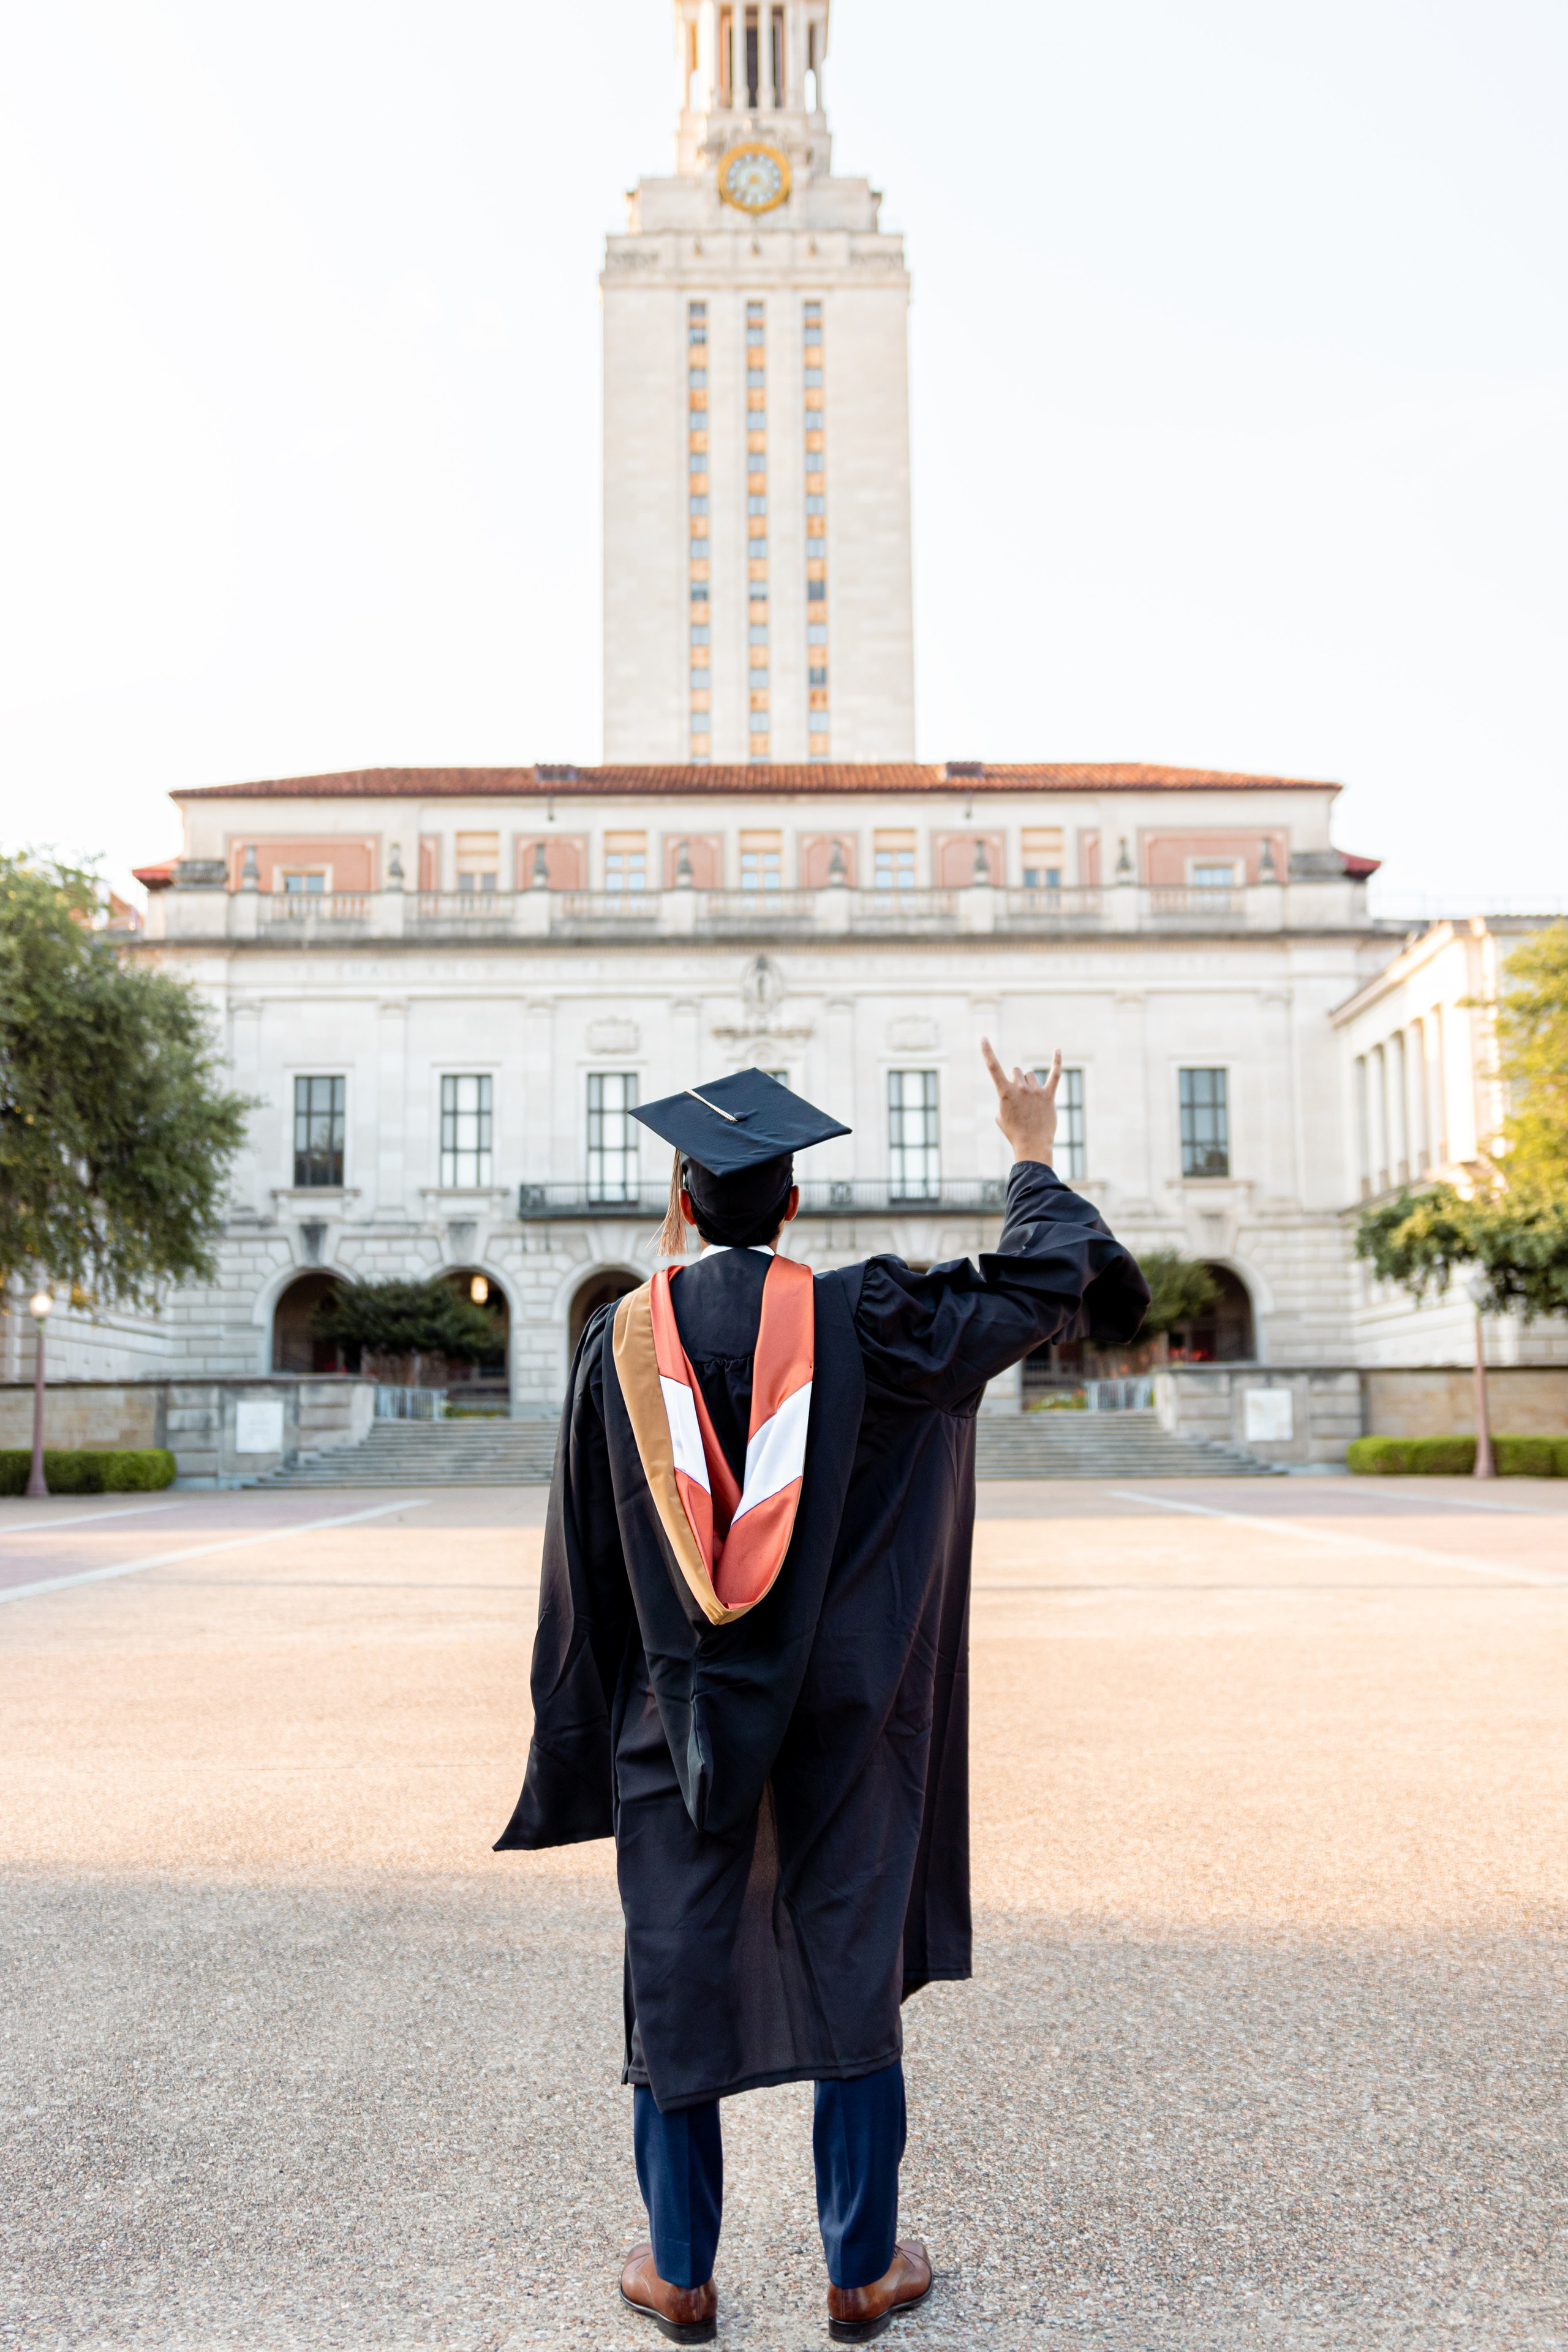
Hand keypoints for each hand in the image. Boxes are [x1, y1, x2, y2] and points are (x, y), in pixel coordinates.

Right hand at [981, 1040, 1059, 1166]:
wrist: (1032, 1145)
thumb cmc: (1013, 1132)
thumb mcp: (1000, 1116)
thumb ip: (1004, 1099)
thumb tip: (1014, 1093)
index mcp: (1004, 1093)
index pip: (993, 1067)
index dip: (987, 1051)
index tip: (983, 1038)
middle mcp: (1020, 1088)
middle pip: (1016, 1072)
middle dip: (1016, 1082)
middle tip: (1020, 1100)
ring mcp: (1035, 1091)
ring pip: (1031, 1077)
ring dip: (1030, 1086)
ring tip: (1032, 1104)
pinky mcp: (1049, 1096)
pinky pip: (1055, 1075)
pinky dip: (1057, 1062)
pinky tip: (1057, 1050)